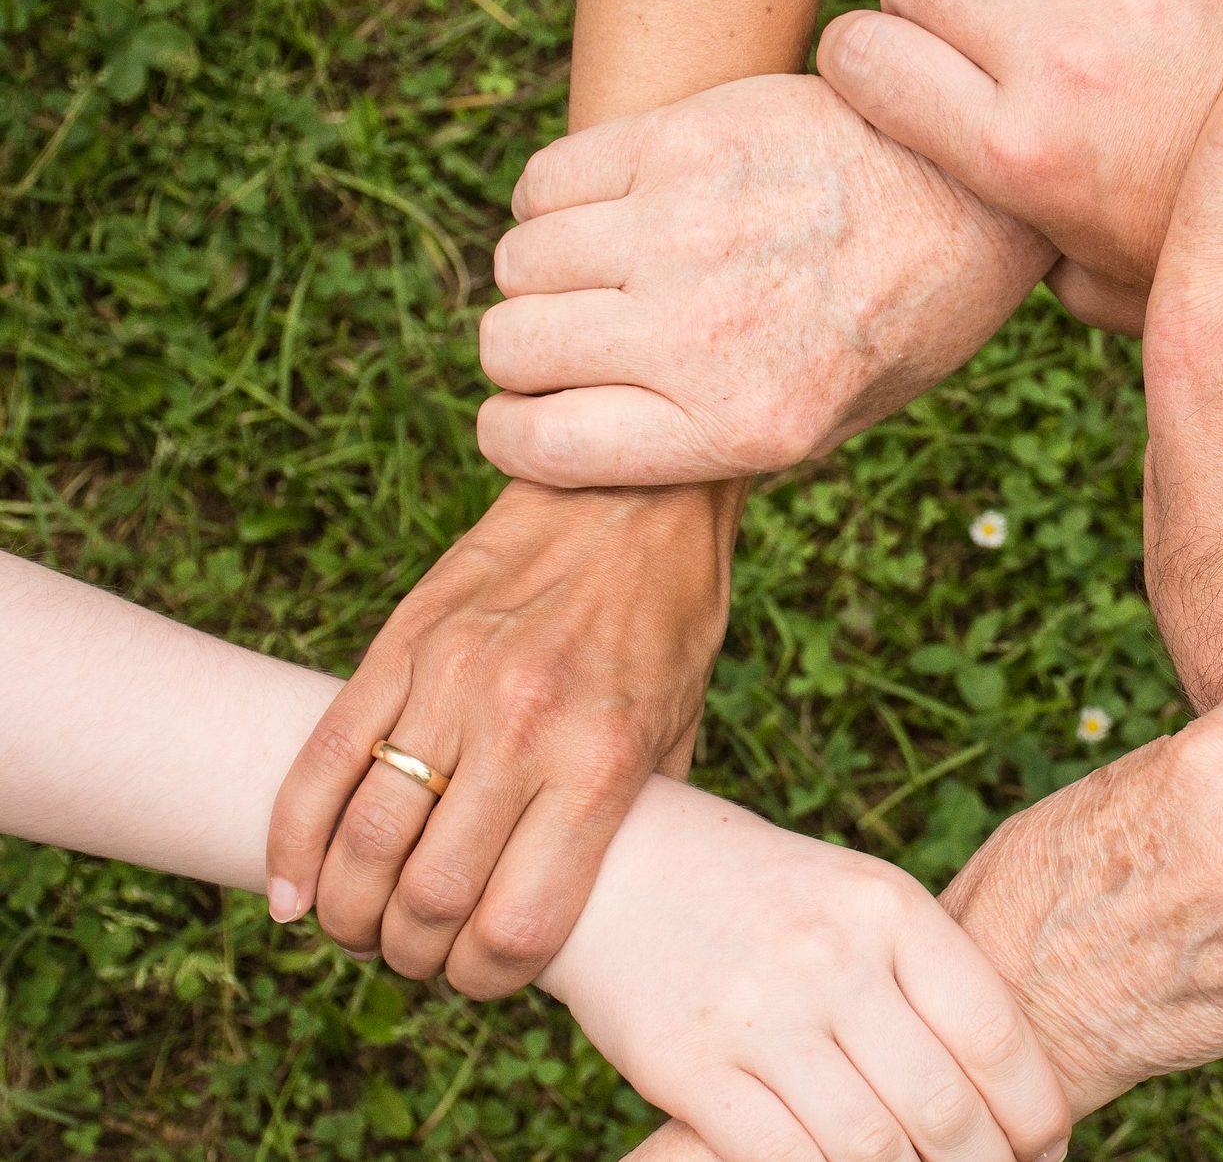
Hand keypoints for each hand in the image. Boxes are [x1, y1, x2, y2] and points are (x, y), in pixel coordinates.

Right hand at [265, 480, 735, 997]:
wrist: (633, 491)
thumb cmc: (669, 620)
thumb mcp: (680, 729)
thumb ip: (631, 820)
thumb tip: (587, 908)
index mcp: (600, 762)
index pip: (516, 924)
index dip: (487, 980)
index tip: (483, 978)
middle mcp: (521, 728)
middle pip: (428, 898)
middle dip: (412, 955)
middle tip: (417, 957)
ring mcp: (451, 682)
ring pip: (363, 839)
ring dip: (348, 911)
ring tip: (360, 926)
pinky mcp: (401, 644)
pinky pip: (323, 759)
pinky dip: (292, 840)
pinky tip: (293, 889)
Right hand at [475, 74, 1055, 486]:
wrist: (973, 192)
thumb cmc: (901, 319)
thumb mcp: (828, 424)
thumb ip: (707, 442)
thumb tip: (581, 441)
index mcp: (742, 426)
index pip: (540, 445)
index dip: (513, 434)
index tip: (525, 417)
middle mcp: (702, 334)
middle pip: (512, 347)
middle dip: (524, 354)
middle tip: (572, 339)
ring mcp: (686, 230)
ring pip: (519, 261)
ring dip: (541, 274)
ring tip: (599, 271)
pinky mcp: (683, 140)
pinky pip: (545, 181)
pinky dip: (552, 202)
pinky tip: (608, 210)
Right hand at [542, 780, 1071, 1161]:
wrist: (615, 865)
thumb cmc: (762, 894)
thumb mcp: (856, 898)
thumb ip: (925, 974)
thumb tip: (1010, 1086)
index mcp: (887, 906)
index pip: (995, 1035)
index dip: (1036, 1114)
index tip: (1045, 1150)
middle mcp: (831, 957)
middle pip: (943, 1107)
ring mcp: (759, 1014)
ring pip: (872, 1149)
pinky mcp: (689, 1068)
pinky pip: (784, 1161)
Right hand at [817, 0, 1222, 333]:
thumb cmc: (1192, 249)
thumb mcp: (1085, 284)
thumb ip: (1008, 251)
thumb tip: (954, 233)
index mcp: (1014, 156)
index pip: (862, 54)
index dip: (859, 55)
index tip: (886, 67)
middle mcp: (1060, 65)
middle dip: (929, 1)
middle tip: (975, 32)